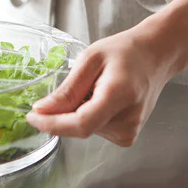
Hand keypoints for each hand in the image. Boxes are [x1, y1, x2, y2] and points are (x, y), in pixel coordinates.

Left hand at [26, 27, 173, 146]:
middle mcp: (128, 120)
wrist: (156, 56)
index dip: (53, 124)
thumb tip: (42, 110)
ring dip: (77, 111)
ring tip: (95, 87)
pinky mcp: (126, 136)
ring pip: (84, 129)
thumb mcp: (90, 59)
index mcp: (120, 96)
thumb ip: (67, 89)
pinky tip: (100, 98)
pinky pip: (93, 129)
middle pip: (79, 127)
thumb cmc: (125, 52)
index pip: (81, 124)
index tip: (32, 116)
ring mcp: (130, 131)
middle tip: (75, 85)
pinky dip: (87, 115)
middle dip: (63, 112)